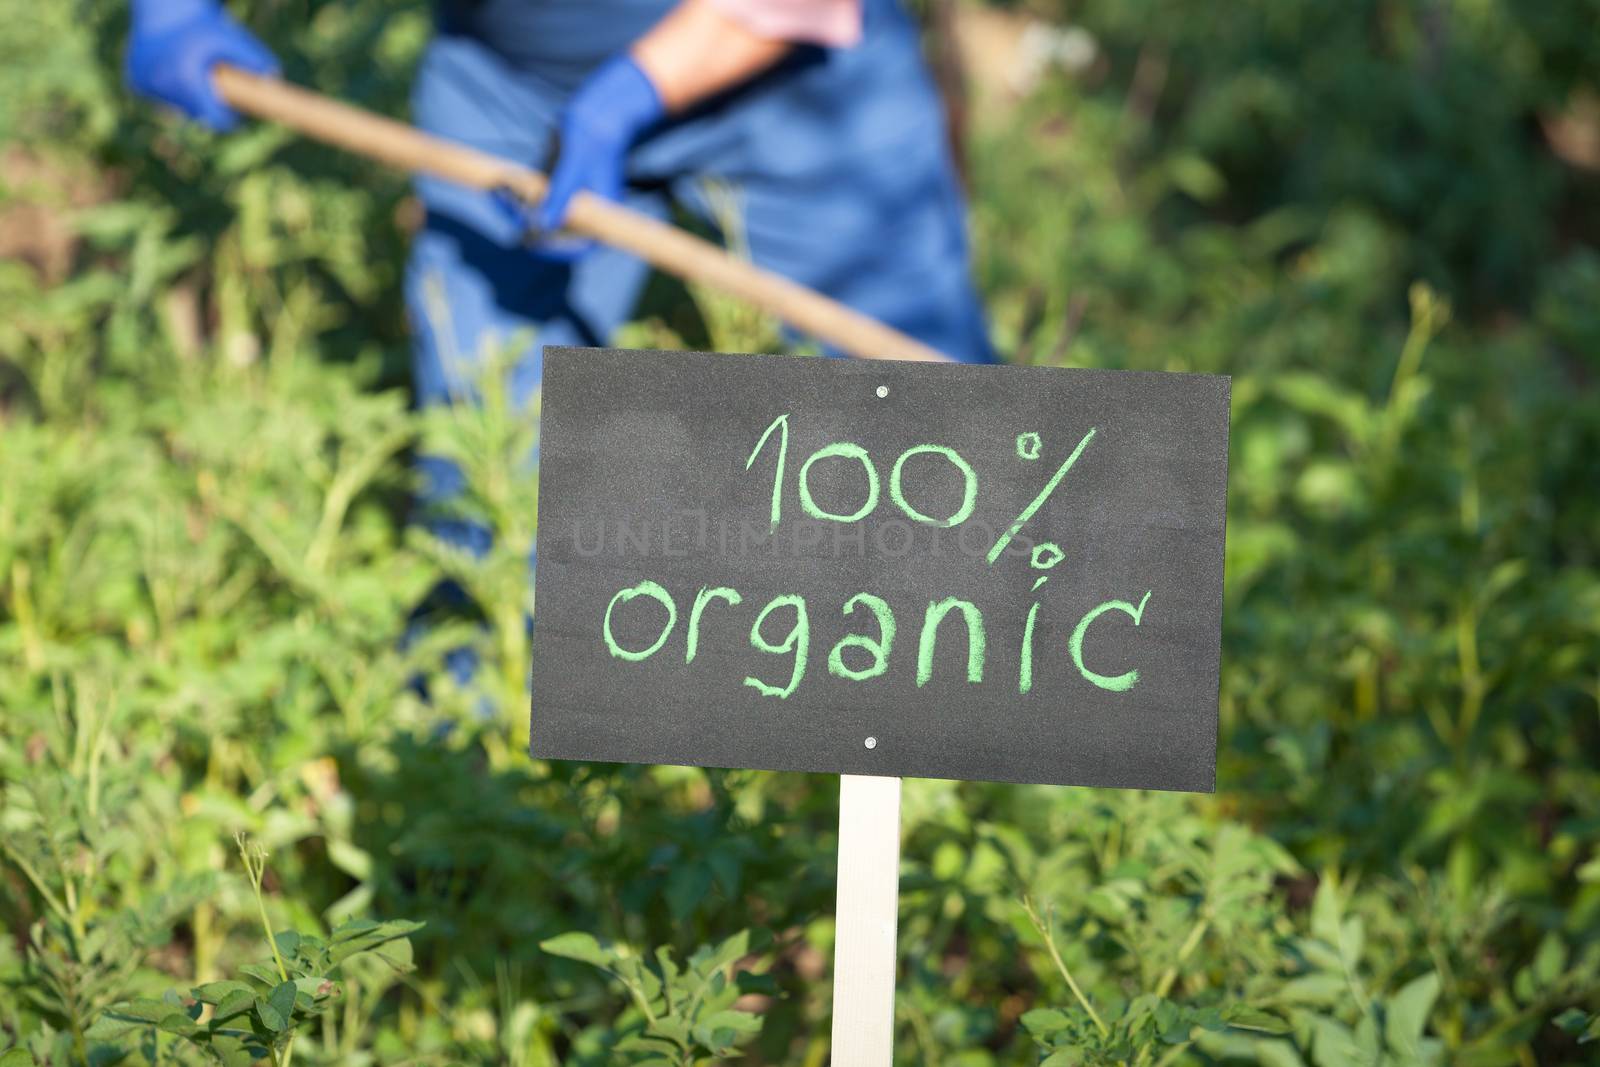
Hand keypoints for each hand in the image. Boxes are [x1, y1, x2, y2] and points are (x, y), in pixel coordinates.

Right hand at [126, 0, 279, 131]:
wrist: (163, 6)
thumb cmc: (203, 25)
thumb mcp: (232, 39)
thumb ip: (255, 59)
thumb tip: (277, 79)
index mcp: (186, 80)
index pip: (215, 120)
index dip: (230, 119)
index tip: (237, 111)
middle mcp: (162, 85)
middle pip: (198, 115)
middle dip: (208, 104)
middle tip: (214, 84)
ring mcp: (145, 85)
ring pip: (178, 108)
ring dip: (189, 98)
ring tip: (192, 71)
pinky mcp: (135, 82)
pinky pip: (160, 98)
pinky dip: (170, 90)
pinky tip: (172, 69)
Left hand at [499, 54, 663, 258]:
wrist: (594, 113)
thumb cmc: (592, 139)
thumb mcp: (574, 169)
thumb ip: (559, 198)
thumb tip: (541, 227)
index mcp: (601, 216)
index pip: (579, 246)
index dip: (555, 250)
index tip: (532, 242)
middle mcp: (584, 213)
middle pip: (552, 232)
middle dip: (525, 221)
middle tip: (503, 202)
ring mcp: (566, 201)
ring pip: (536, 216)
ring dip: (514, 207)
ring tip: (498, 188)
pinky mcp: (551, 187)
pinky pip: (529, 200)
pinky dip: (514, 194)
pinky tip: (498, 184)